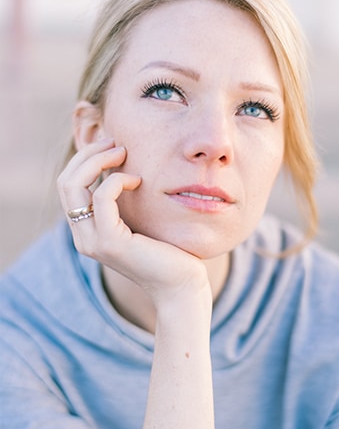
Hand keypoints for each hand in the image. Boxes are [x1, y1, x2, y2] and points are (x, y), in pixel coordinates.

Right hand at [57, 139, 209, 305]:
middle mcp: (83, 237)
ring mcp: (93, 241)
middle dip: (88, 154)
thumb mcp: (141, 219)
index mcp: (87, 230)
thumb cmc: (169, 251)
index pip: (69, 186)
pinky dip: (118, 180)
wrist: (182, 285)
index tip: (113, 146)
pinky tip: (138, 180)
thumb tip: (123, 165)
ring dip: (98, 160)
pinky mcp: (110, 243)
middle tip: (116, 142)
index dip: (86, 159)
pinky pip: (102, 197)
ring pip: (74, 185)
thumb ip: (125, 201)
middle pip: (66, 182)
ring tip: (123, 152)